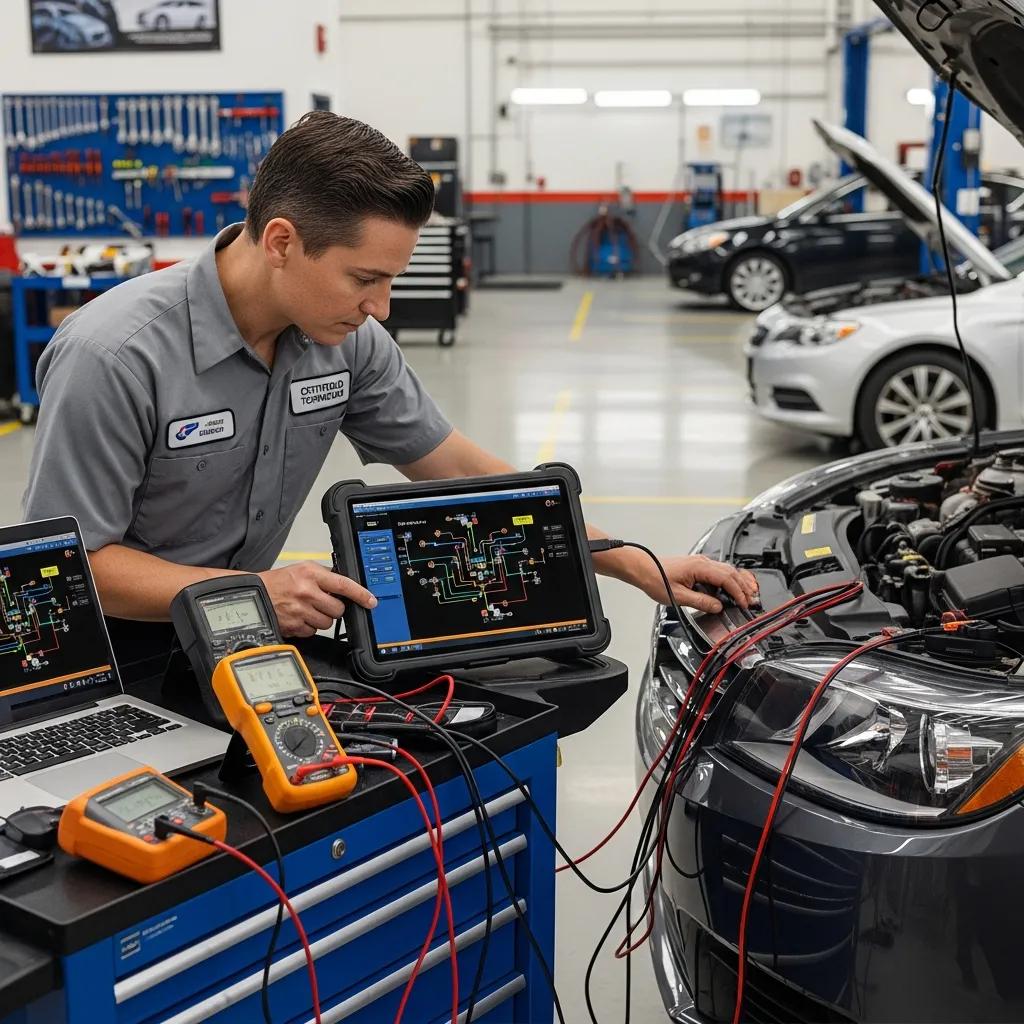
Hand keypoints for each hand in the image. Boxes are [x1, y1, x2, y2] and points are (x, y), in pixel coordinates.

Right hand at [258, 561, 376, 637]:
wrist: (255, 594)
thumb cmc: (278, 582)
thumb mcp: (302, 570)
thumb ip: (324, 577)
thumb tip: (347, 588)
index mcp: (310, 575)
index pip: (343, 584)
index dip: (361, 594)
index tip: (371, 601)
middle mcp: (306, 592)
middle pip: (338, 609)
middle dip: (334, 608)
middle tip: (323, 602)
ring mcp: (300, 611)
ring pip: (328, 622)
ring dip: (322, 618)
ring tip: (308, 609)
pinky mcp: (294, 626)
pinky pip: (313, 632)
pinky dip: (309, 626)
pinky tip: (300, 617)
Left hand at [635, 553, 758, 613]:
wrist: (643, 568)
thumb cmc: (656, 578)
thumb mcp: (678, 596)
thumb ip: (700, 602)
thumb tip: (717, 607)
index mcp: (699, 567)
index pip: (727, 579)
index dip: (738, 592)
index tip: (743, 603)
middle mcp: (702, 562)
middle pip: (731, 572)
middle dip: (743, 587)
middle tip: (750, 600)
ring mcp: (701, 562)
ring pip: (727, 570)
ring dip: (738, 582)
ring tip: (745, 595)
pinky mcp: (697, 565)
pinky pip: (719, 570)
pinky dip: (728, 579)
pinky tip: (730, 588)